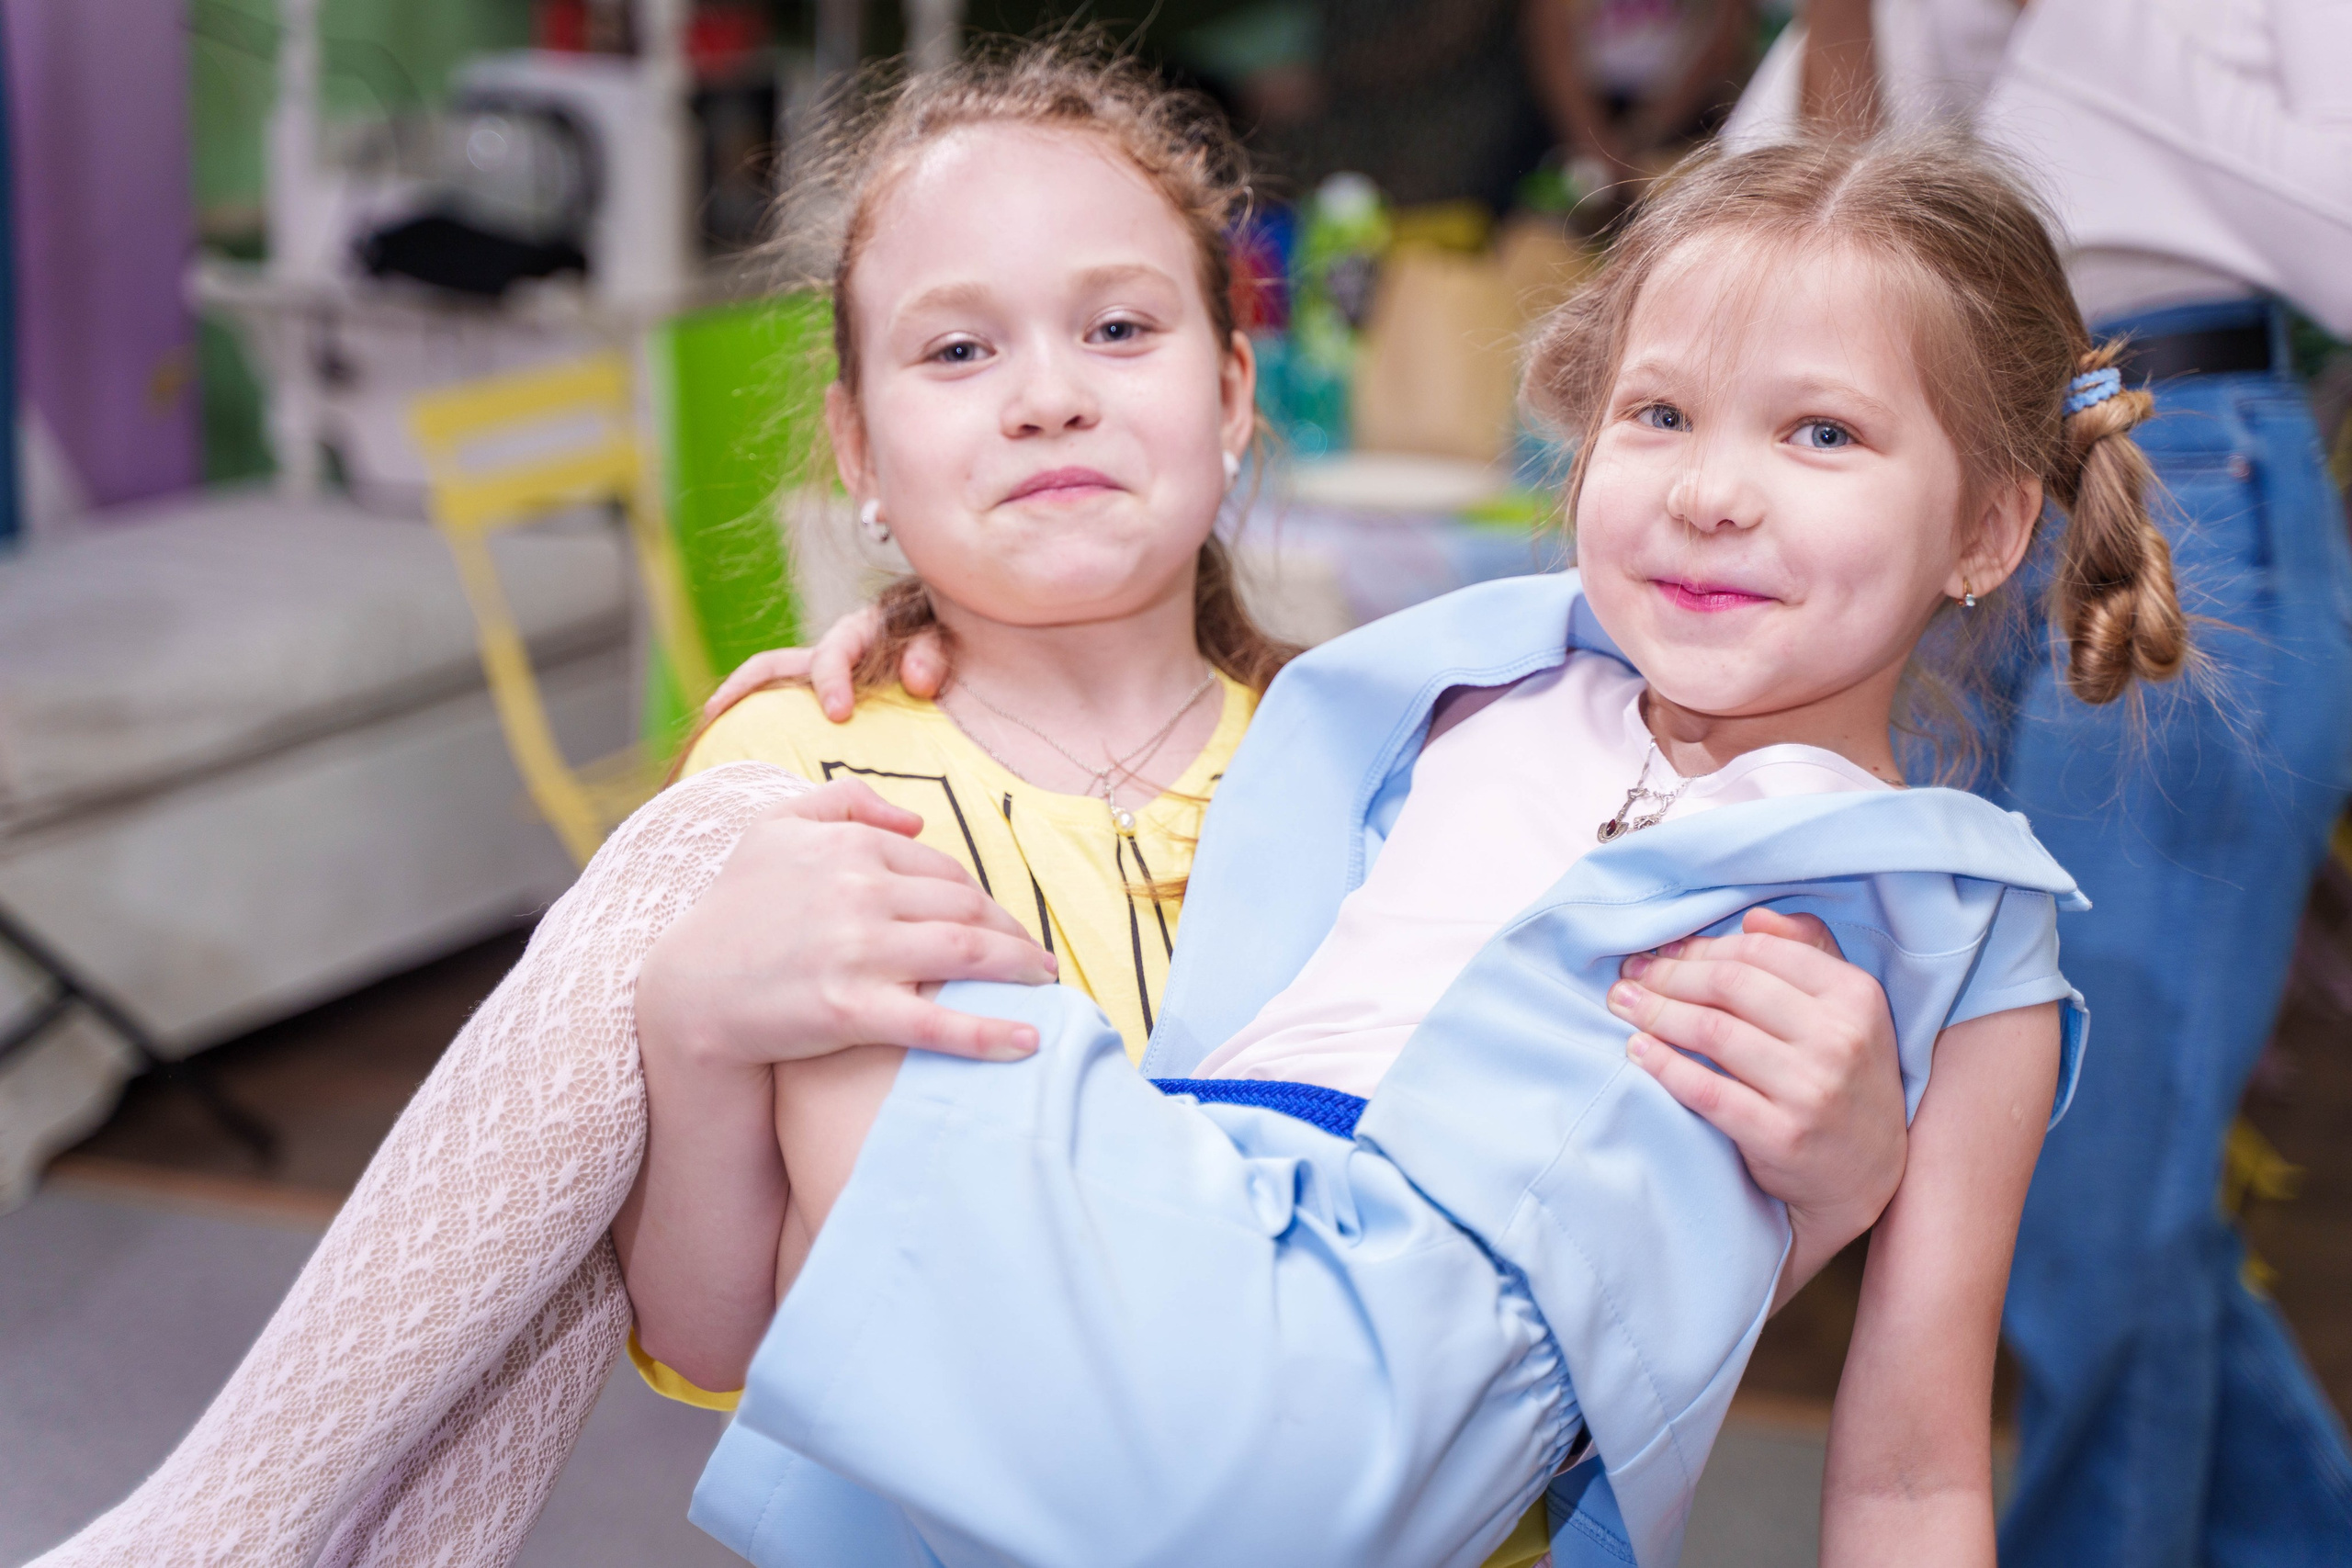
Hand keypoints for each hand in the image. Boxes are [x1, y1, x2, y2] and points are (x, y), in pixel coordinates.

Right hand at [635, 779, 1057, 1069]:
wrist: (687, 991)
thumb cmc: (734, 909)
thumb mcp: (774, 828)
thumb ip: (844, 801)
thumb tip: (917, 818)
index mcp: (850, 845)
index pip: (944, 870)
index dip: (983, 900)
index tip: (1001, 925)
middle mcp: (859, 890)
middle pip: (966, 907)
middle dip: (1012, 934)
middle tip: (1036, 961)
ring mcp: (856, 950)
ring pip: (967, 951)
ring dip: (1020, 969)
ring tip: (1047, 987)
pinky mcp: (851, 1009)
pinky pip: (938, 1020)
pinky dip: (991, 1032)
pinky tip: (1029, 1041)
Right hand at [702, 604, 949, 723]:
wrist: (950, 646)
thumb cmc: (944, 646)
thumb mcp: (944, 643)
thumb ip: (931, 655)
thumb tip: (915, 682)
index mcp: (861, 634)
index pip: (835, 651)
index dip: (831, 678)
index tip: (836, 713)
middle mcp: (831, 653)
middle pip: (774, 664)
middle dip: (745, 687)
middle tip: (719, 713)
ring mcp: (819, 678)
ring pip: (767, 683)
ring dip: (737, 703)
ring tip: (710, 734)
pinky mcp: (817, 700)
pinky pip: (780, 710)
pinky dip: (756, 726)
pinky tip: (739, 756)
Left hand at [1605, 908, 1907, 1277]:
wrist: (1871, 1175)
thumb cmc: (1846, 1078)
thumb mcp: (1849, 1009)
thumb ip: (1808, 952)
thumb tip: (1753, 920)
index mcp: (1855, 995)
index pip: (1759, 953)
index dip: (1701, 948)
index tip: (1663, 950)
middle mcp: (1839, 1038)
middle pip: (1729, 987)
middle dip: (1668, 976)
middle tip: (1630, 976)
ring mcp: (1811, 1089)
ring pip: (1711, 1033)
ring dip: (1656, 1014)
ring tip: (1624, 1005)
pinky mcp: (1781, 1135)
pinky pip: (1705, 1089)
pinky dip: (1663, 1064)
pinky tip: (1638, 1050)